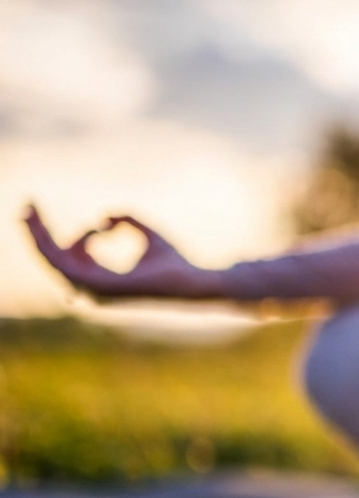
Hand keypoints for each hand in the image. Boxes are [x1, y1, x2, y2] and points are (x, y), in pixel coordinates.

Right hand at [23, 205, 223, 298]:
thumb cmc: (174, 262)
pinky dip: (56, 242)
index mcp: (101, 281)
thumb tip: (104, 216)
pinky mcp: (99, 286)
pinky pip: (64, 264)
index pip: (69, 257)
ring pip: (53, 260)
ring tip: (32, 211)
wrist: (192, 279)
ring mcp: (94, 290)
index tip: (53, 212)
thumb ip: (126, 220)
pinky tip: (68, 226)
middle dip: (36, 233)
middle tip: (27, 206)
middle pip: (53, 259)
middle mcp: (93, 289)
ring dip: (40, 234)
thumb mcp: (147, 232)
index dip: (60, 233)